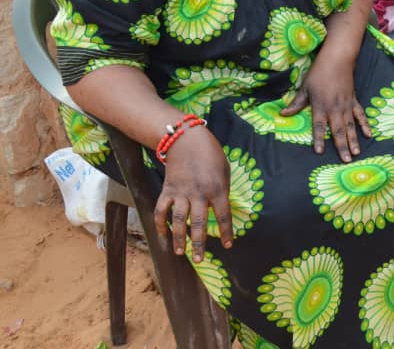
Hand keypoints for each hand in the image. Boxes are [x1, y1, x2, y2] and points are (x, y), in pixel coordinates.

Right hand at [153, 127, 231, 262]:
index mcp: (217, 189)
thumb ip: (222, 191)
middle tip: (199, 260)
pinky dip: (160, 224)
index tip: (228, 245)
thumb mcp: (225, 171)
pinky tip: (162, 236)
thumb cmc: (211, 155)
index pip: (223, 216)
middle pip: (199, 223)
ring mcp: (181, 193)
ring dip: (178, 238)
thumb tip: (219, 209)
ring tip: (179, 253)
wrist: (186, 140)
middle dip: (199, 243)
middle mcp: (199, 194)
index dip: (226, 232)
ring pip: (179, 220)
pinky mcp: (167, 190)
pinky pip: (162, 210)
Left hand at [281, 50, 370, 161]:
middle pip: (338, 131)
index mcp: (320, 106)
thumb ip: (296, 103)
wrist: (337, 60)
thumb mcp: (305, 88)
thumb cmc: (318, 73)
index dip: (319, 139)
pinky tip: (369, 135)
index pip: (319, 126)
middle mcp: (334, 108)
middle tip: (345, 160)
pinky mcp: (354, 101)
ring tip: (356, 153)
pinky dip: (365, 125)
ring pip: (350, 126)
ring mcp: (346, 106)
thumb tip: (283, 114)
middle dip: (341, 146)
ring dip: (353, 140)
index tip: (320, 151)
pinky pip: (360, 115)